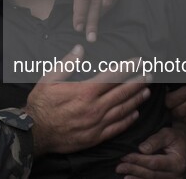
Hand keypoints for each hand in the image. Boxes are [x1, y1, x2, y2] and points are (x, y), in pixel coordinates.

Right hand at [25, 45, 150, 155]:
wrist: (36, 132)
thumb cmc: (41, 104)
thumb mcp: (48, 79)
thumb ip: (67, 64)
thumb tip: (80, 49)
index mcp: (85, 91)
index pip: (112, 76)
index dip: (127, 68)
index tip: (138, 61)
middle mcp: (95, 108)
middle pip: (122, 93)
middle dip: (138, 82)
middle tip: (149, 75)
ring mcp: (97, 123)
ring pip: (123, 110)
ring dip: (136, 100)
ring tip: (147, 92)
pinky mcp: (95, 137)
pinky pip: (116, 127)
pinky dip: (128, 120)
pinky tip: (135, 114)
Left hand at [116, 124, 185, 178]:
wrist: (183, 144)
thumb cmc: (174, 137)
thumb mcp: (167, 133)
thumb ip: (155, 140)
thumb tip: (142, 149)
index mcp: (177, 162)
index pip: (154, 163)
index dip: (138, 160)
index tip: (125, 156)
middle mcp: (176, 174)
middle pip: (151, 174)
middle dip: (134, 170)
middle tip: (119, 167)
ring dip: (135, 178)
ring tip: (122, 174)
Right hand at [166, 86, 185, 133]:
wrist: (180, 111)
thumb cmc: (178, 92)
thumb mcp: (170, 84)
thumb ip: (171, 82)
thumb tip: (173, 74)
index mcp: (164, 103)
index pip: (170, 101)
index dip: (180, 95)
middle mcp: (170, 114)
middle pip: (180, 110)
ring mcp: (179, 123)